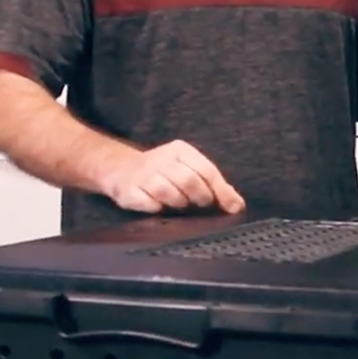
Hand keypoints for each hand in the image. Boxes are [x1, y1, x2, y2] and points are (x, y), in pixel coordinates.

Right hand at [101, 140, 244, 215]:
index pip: (206, 170)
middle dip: (200, 197)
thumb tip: (237, 205)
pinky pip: (148, 204)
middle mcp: (161, 159)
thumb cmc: (163, 171)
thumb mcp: (188, 169)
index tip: (232, 207)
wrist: (121, 169)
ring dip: (178, 203)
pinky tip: (158, 206)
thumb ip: (213, 185)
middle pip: (189, 181)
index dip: (221, 191)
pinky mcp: (128, 190)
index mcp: (180, 150)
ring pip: (167, 192)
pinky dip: (157, 208)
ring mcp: (143, 175)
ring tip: (178, 203)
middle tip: (200, 204)